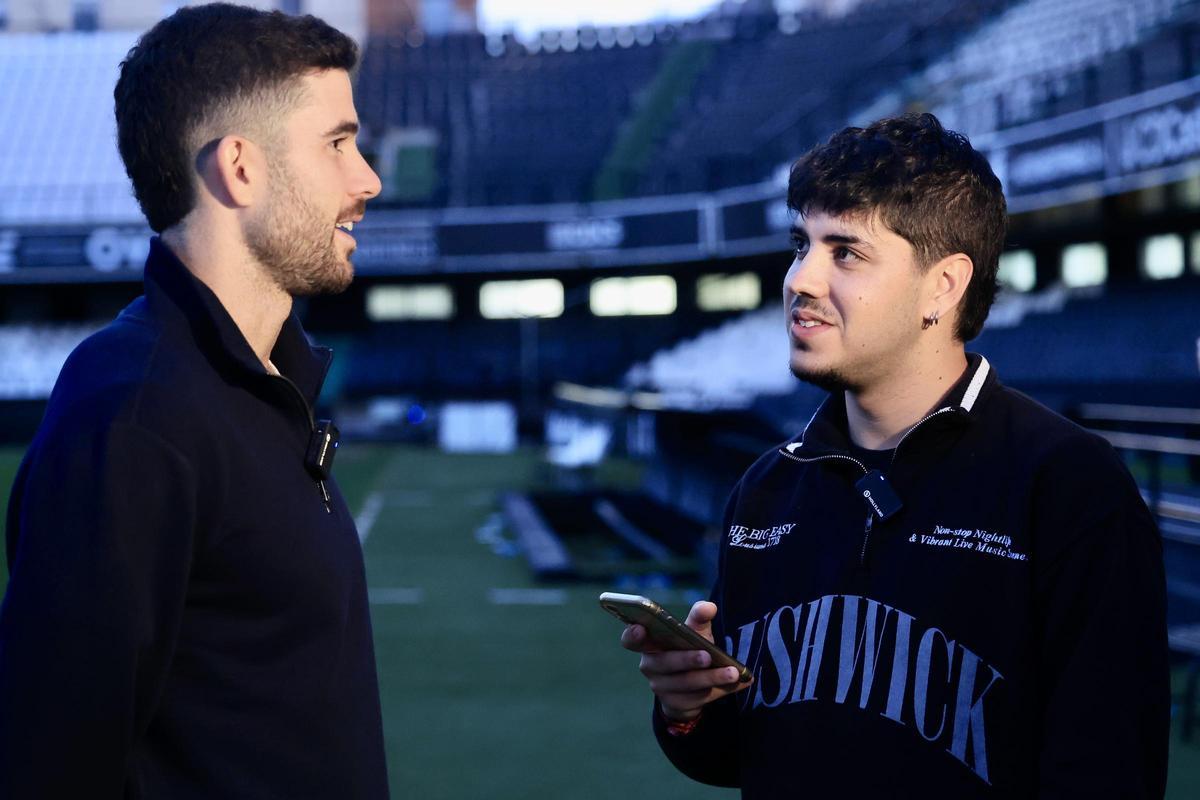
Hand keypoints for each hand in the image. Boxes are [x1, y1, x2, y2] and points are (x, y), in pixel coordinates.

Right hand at [619, 600, 752, 721]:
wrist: (692, 685)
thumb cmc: (688, 648)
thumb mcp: (694, 632)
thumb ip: (699, 617)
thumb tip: (709, 607)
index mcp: (648, 644)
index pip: (630, 640)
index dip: (632, 635)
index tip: (640, 629)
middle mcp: (650, 666)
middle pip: (665, 663)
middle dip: (687, 659)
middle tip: (707, 656)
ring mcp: (661, 688)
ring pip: (686, 683)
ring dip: (711, 678)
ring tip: (733, 672)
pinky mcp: (677, 704)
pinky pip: (700, 697)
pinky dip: (722, 689)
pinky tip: (739, 682)